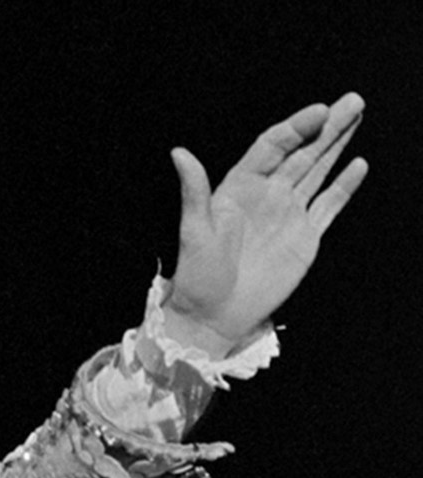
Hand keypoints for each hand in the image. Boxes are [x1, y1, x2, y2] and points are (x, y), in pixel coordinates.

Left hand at [164, 94, 366, 356]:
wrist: (213, 317)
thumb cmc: (198, 277)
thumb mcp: (194, 231)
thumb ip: (194, 191)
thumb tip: (179, 153)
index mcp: (241, 187)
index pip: (272, 146)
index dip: (296, 127)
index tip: (319, 112)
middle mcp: (268, 194)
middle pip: (302, 152)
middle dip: (327, 126)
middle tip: (352, 100)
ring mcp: (288, 214)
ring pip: (318, 170)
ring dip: (337, 145)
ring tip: (357, 114)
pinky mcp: (305, 237)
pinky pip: (328, 205)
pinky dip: (344, 186)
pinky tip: (358, 165)